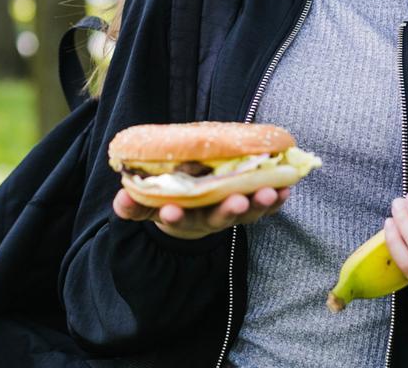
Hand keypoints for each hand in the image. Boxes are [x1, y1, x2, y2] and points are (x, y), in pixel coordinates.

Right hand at [113, 186, 290, 239]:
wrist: (193, 211)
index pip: (178, 220)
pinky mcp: (250, 205)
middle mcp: (210, 220)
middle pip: (220, 219)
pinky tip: (286, 187)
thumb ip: (134, 205)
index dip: (175, 216)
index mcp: (184, 219)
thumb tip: (120, 198)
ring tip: (269, 192)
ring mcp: (232, 213)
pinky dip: (277, 198)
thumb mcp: (148, 205)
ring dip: (260, 203)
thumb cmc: (169, 202)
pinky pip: (267, 205)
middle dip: (228, 211)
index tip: (169, 211)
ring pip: (248, 213)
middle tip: (236, 203)